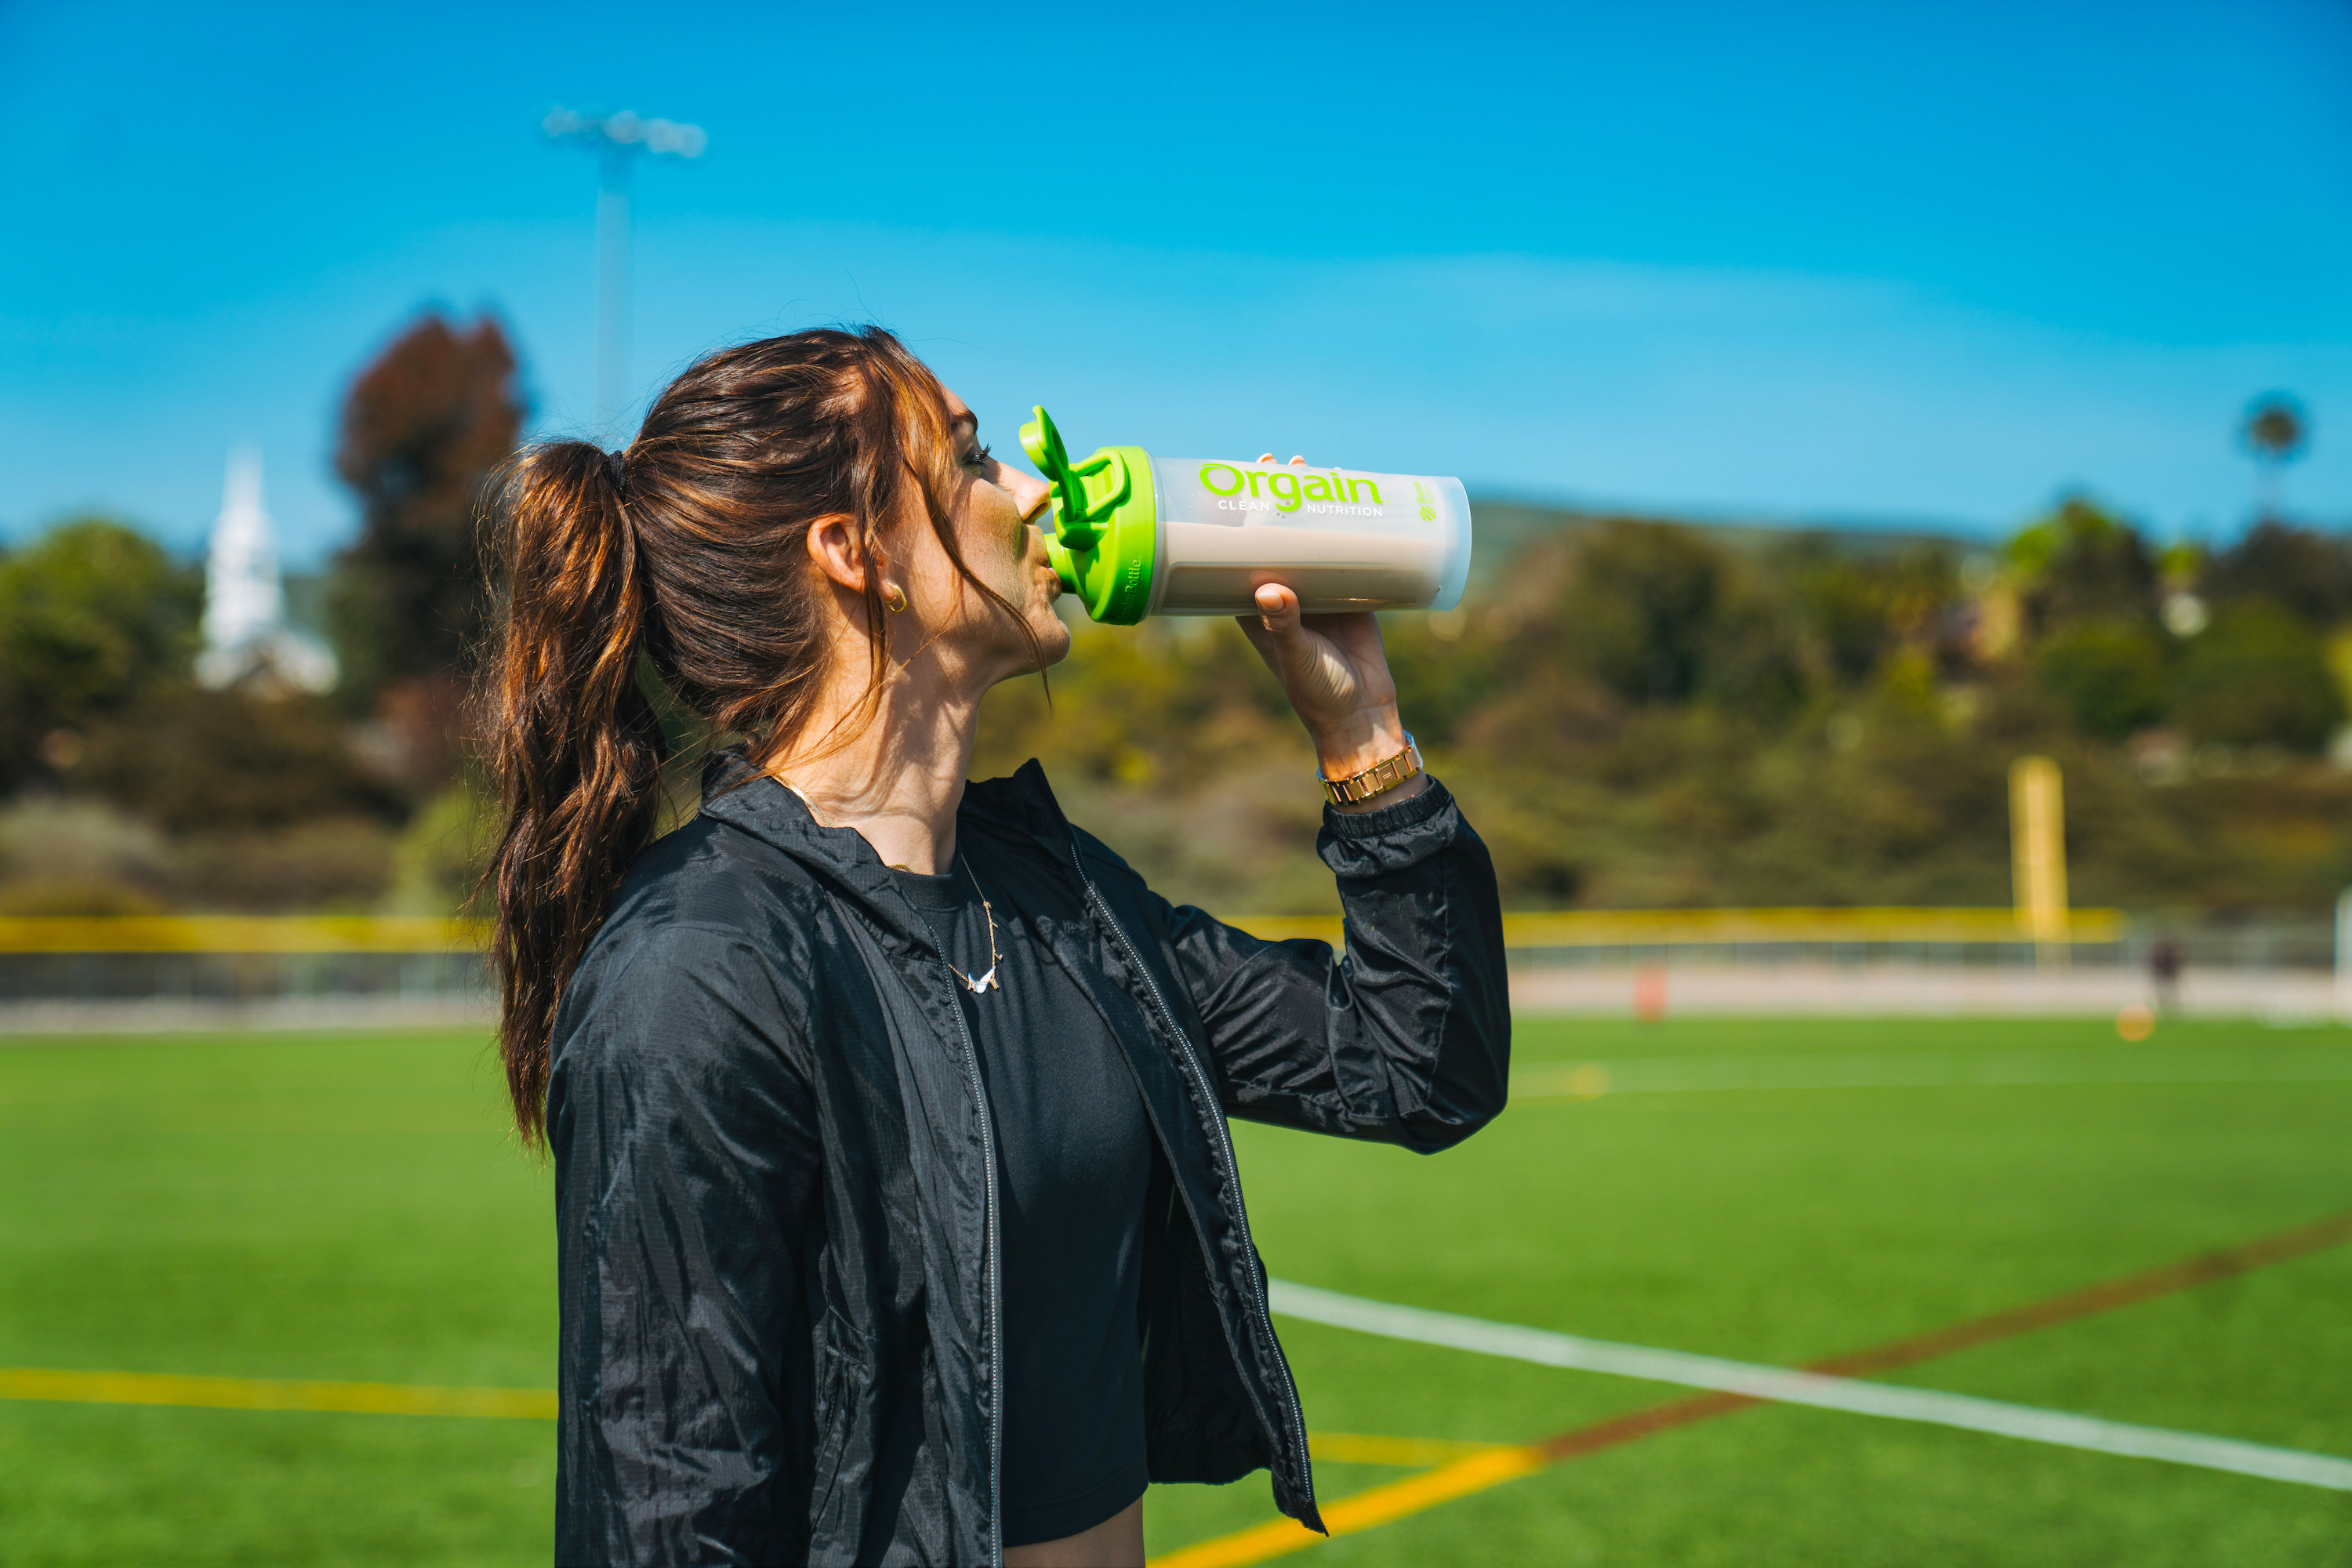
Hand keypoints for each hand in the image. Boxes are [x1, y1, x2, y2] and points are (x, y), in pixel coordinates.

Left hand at [1234, 452, 1424, 809]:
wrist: (1363, 715)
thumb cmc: (1317, 692)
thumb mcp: (1295, 658)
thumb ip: (1283, 626)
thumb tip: (1270, 590)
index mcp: (1255, 608)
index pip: (1236, 555)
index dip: (1234, 521)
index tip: (1235, 484)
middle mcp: (1284, 594)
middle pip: (1275, 536)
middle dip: (1276, 500)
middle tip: (1280, 464)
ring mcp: (1319, 592)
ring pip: (1311, 539)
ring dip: (1312, 507)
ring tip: (1316, 471)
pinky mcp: (1353, 594)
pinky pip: (1350, 552)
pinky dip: (1350, 528)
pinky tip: (1356, 500)